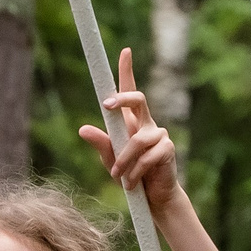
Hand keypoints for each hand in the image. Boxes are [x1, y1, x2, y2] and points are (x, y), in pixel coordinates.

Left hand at [79, 47, 180, 214]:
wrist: (152, 199)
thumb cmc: (130, 175)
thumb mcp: (110, 160)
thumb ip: (100, 144)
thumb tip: (83, 129)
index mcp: (131, 122)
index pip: (130, 91)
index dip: (127, 70)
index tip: (125, 51)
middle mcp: (146, 123)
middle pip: (139, 99)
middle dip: (122, 99)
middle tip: (106, 105)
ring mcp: (159, 135)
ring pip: (137, 139)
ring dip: (124, 160)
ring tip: (118, 177)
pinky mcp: (167, 150)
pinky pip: (147, 157)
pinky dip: (135, 171)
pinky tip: (131, 183)